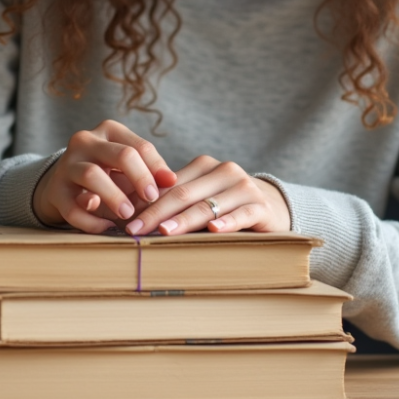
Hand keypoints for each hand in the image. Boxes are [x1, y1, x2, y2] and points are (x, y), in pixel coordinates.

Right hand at [33, 120, 176, 232]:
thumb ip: (148, 172)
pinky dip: (92, 220)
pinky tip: (107, 228)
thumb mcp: (127, 168)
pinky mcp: (55, 191)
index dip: (157, 167)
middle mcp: (86, 141)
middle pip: (120, 154)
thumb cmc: (107, 174)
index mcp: (109, 131)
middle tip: (152, 199)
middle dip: (140, 178)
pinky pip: (74, 206)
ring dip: (114, 196)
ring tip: (128, 213)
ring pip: (92, 175)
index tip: (170, 185)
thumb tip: (172, 181)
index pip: (139, 146)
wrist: (64, 185)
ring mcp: (67, 164)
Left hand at [123, 155, 290, 235]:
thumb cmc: (226, 207)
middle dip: (156, 213)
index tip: (124, 220)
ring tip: (163, 232)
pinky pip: (241, 214)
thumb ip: (173, 203)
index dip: (145, 203)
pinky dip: (227, 222)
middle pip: (183, 194)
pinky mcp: (260, 205)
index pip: (169, 186)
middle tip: (134, 230)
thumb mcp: (201, 199)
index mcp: (204, 166)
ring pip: (207, 205)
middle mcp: (224, 171)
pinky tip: (213, 230)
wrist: (274, 208)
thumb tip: (131, 215)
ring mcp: (243, 186)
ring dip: (184, 220)